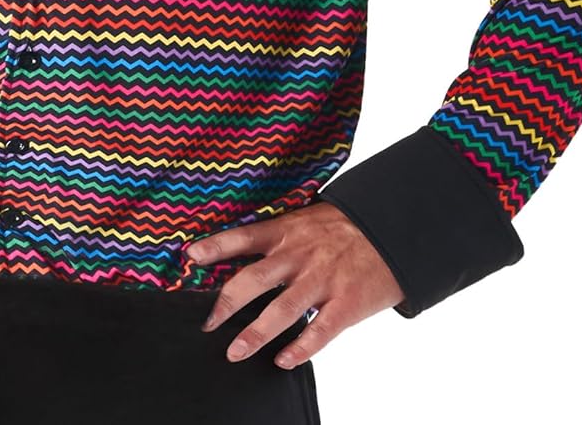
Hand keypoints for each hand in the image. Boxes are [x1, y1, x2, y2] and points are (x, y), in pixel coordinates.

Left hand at [183, 201, 405, 369]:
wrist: (389, 230)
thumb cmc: (341, 227)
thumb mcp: (305, 220)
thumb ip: (277, 238)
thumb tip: (243, 254)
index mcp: (286, 232)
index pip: (244, 237)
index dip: (217, 246)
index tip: (192, 256)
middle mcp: (299, 256)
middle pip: (254, 280)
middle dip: (227, 304)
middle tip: (207, 323)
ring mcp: (322, 281)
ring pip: (282, 312)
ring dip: (255, 334)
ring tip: (234, 352)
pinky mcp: (346, 304)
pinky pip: (319, 332)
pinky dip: (300, 349)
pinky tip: (282, 360)